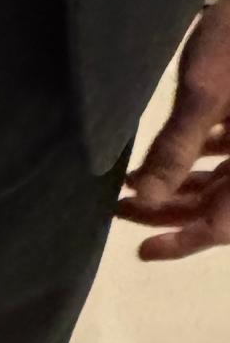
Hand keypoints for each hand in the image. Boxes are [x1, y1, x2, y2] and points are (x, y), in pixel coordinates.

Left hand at [118, 0, 229, 259]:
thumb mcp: (204, 92)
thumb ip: (175, 149)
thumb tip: (144, 197)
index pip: (224, 225)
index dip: (183, 242)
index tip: (141, 250)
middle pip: (223, 206)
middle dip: (173, 212)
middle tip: (122, 209)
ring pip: (226, 181)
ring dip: (183, 187)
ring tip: (134, 184)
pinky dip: (202, 161)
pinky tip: (171, 154)